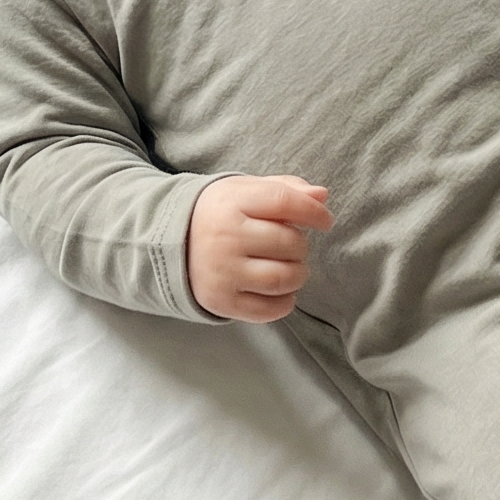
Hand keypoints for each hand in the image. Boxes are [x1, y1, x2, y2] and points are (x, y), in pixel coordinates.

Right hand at [188, 175, 332, 322]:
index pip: (284, 202)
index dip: (313, 212)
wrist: (174, 242)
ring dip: (298, 274)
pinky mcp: (221, 300)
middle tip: (293, 246)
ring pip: (282, 278)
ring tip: (291, 267)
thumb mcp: (248, 191)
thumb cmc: (223, 214)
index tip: (325, 221)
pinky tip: (280, 290)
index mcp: (232, 201)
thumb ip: (287, 190)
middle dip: (301, 246)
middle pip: (288, 242)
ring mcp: (222, 271)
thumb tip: (322, 196)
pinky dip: (285, 302)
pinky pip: (269, 310)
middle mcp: (225, 236)